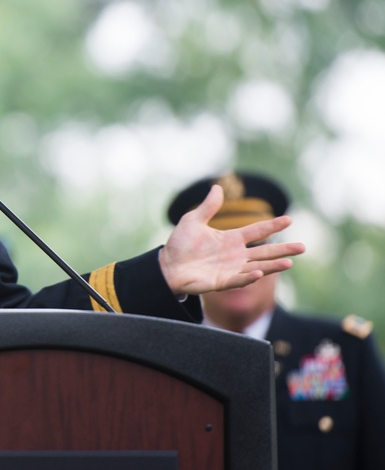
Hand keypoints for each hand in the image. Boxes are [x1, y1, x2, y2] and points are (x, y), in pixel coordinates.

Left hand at [159, 184, 305, 295]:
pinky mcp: (221, 282)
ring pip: (257, 267)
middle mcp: (235, 255)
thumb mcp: (193, 220)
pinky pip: (238, 280)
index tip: (289, 219)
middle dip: (283, 249)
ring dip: (272, 265)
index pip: (256, 231)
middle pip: (264, 251)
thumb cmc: (180, 244)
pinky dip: (248, 277)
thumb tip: (218, 187)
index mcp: (231, 239)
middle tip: (303, 247)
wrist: (166, 266)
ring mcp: (230, 269)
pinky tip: (259, 273)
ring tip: (289, 262)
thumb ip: (208, 207)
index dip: (272, 226)